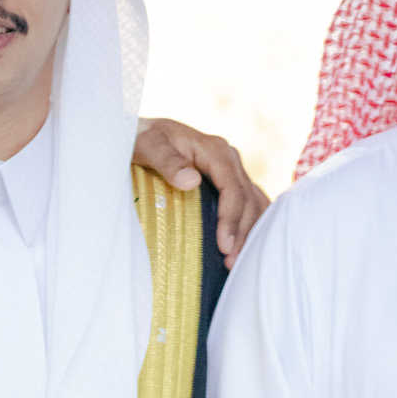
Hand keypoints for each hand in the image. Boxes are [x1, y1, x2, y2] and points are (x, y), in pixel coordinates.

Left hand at [132, 116, 268, 267]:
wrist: (143, 134)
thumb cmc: (142, 139)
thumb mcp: (148, 145)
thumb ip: (167, 161)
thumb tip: (191, 181)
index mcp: (215, 150)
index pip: (233, 187)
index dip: (231, 217)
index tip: (224, 245)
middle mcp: (229, 160)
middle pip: (247, 199)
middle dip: (242, 232)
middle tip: (230, 262)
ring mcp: (232, 172)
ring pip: (254, 204)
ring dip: (250, 233)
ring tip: (236, 262)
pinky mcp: (230, 184)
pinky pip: (250, 204)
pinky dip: (250, 226)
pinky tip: (244, 247)